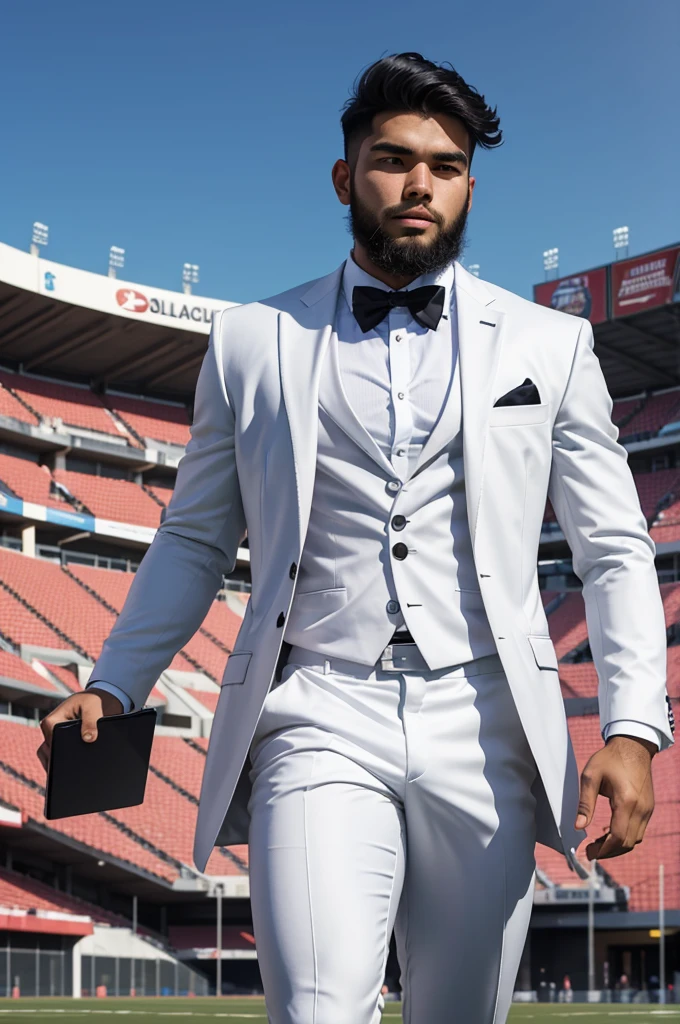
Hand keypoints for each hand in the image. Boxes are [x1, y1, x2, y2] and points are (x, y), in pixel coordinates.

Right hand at [37, 688, 123, 771]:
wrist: (90, 701)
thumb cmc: (89, 701)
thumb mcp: (92, 706)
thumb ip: (91, 720)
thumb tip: (89, 738)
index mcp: (52, 720)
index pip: (52, 741)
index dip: (61, 750)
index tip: (72, 758)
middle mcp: (48, 730)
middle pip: (49, 752)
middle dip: (59, 759)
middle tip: (74, 768)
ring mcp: (51, 737)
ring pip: (49, 757)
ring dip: (59, 761)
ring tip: (72, 770)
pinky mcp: (57, 742)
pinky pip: (54, 756)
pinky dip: (61, 762)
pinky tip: (72, 767)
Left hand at [575, 734, 655, 859]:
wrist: (633, 746)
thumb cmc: (610, 759)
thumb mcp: (590, 776)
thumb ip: (585, 803)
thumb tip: (578, 826)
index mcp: (626, 801)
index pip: (618, 837)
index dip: (603, 849)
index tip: (588, 853)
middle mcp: (641, 809)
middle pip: (627, 843)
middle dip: (608, 851)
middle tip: (590, 851)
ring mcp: (648, 809)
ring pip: (635, 839)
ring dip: (617, 846)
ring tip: (598, 842)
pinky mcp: (649, 808)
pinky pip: (639, 831)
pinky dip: (625, 836)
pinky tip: (610, 831)